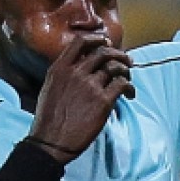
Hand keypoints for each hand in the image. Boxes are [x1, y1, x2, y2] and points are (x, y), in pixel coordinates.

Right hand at [28, 34, 134, 162]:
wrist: (51, 142)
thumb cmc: (49, 119)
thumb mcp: (50, 88)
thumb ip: (64, 74)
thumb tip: (81, 67)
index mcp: (60, 68)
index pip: (80, 42)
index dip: (97, 39)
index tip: (106, 42)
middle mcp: (75, 73)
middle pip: (103, 52)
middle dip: (119, 54)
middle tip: (127, 60)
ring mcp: (90, 86)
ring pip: (115, 67)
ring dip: (126, 70)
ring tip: (129, 78)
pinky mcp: (102, 101)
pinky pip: (122, 84)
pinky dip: (130, 87)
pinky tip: (130, 94)